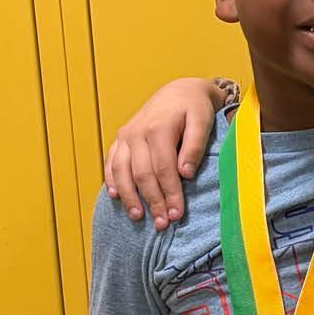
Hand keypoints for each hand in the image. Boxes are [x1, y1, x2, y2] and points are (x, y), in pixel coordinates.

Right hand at [103, 78, 223, 228]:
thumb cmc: (194, 107)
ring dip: (129, 196)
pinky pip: (111, 163)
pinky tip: (116, 197)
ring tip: (138, 217)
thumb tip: (185, 173)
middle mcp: (136, 133)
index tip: (177, 214)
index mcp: (158, 129)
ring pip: (121, 171)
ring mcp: (125, 136)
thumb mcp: (202, 121)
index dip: (170, 194)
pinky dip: (112, 180)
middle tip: (162, 223)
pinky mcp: (120, 139)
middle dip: (152, 201)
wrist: (179, 91)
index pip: (163, 169)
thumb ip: (194, 146)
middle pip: (141, 174)